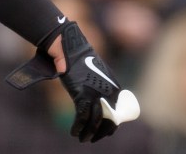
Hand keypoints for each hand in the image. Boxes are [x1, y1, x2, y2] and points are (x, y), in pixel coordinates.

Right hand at [6, 20, 140, 141]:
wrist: (68, 46)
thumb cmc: (78, 59)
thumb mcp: (93, 74)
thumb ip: (97, 88)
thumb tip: (97, 102)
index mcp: (113, 86)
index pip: (117, 112)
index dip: (110, 125)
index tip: (104, 133)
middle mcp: (107, 91)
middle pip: (108, 119)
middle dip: (101, 132)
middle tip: (92, 139)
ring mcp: (95, 92)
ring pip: (96, 120)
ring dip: (89, 133)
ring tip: (83, 139)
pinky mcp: (81, 94)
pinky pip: (82, 116)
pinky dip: (78, 127)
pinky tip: (74, 132)